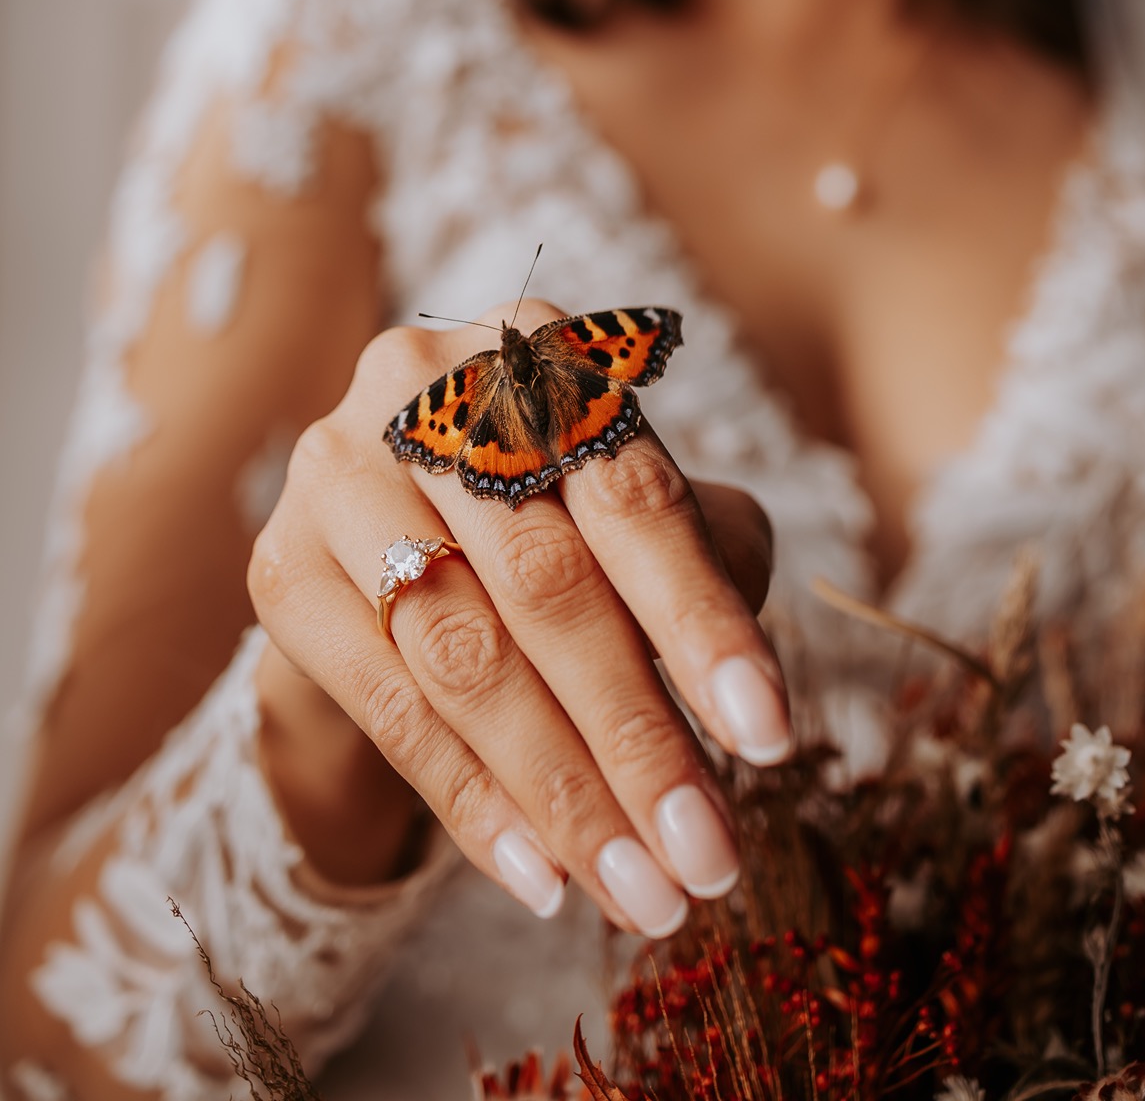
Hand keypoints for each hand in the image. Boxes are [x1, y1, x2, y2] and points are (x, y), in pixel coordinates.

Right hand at [248, 301, 789, 934]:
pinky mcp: (282, 567)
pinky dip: (474, 801)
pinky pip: (390, 705)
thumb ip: (704, 568)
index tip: (769, 739)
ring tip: (643, 891)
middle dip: (639, 738)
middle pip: (548, 584)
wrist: (389, 543)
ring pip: (466, 655)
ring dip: (564, 794)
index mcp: (539, 347)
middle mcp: (429, 386)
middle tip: (707, 858)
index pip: (637, 500)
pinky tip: (542, 875)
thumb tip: (748, 704)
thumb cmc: (555, 519)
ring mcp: (339, 470)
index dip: (705, 623)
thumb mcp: (639, 522)